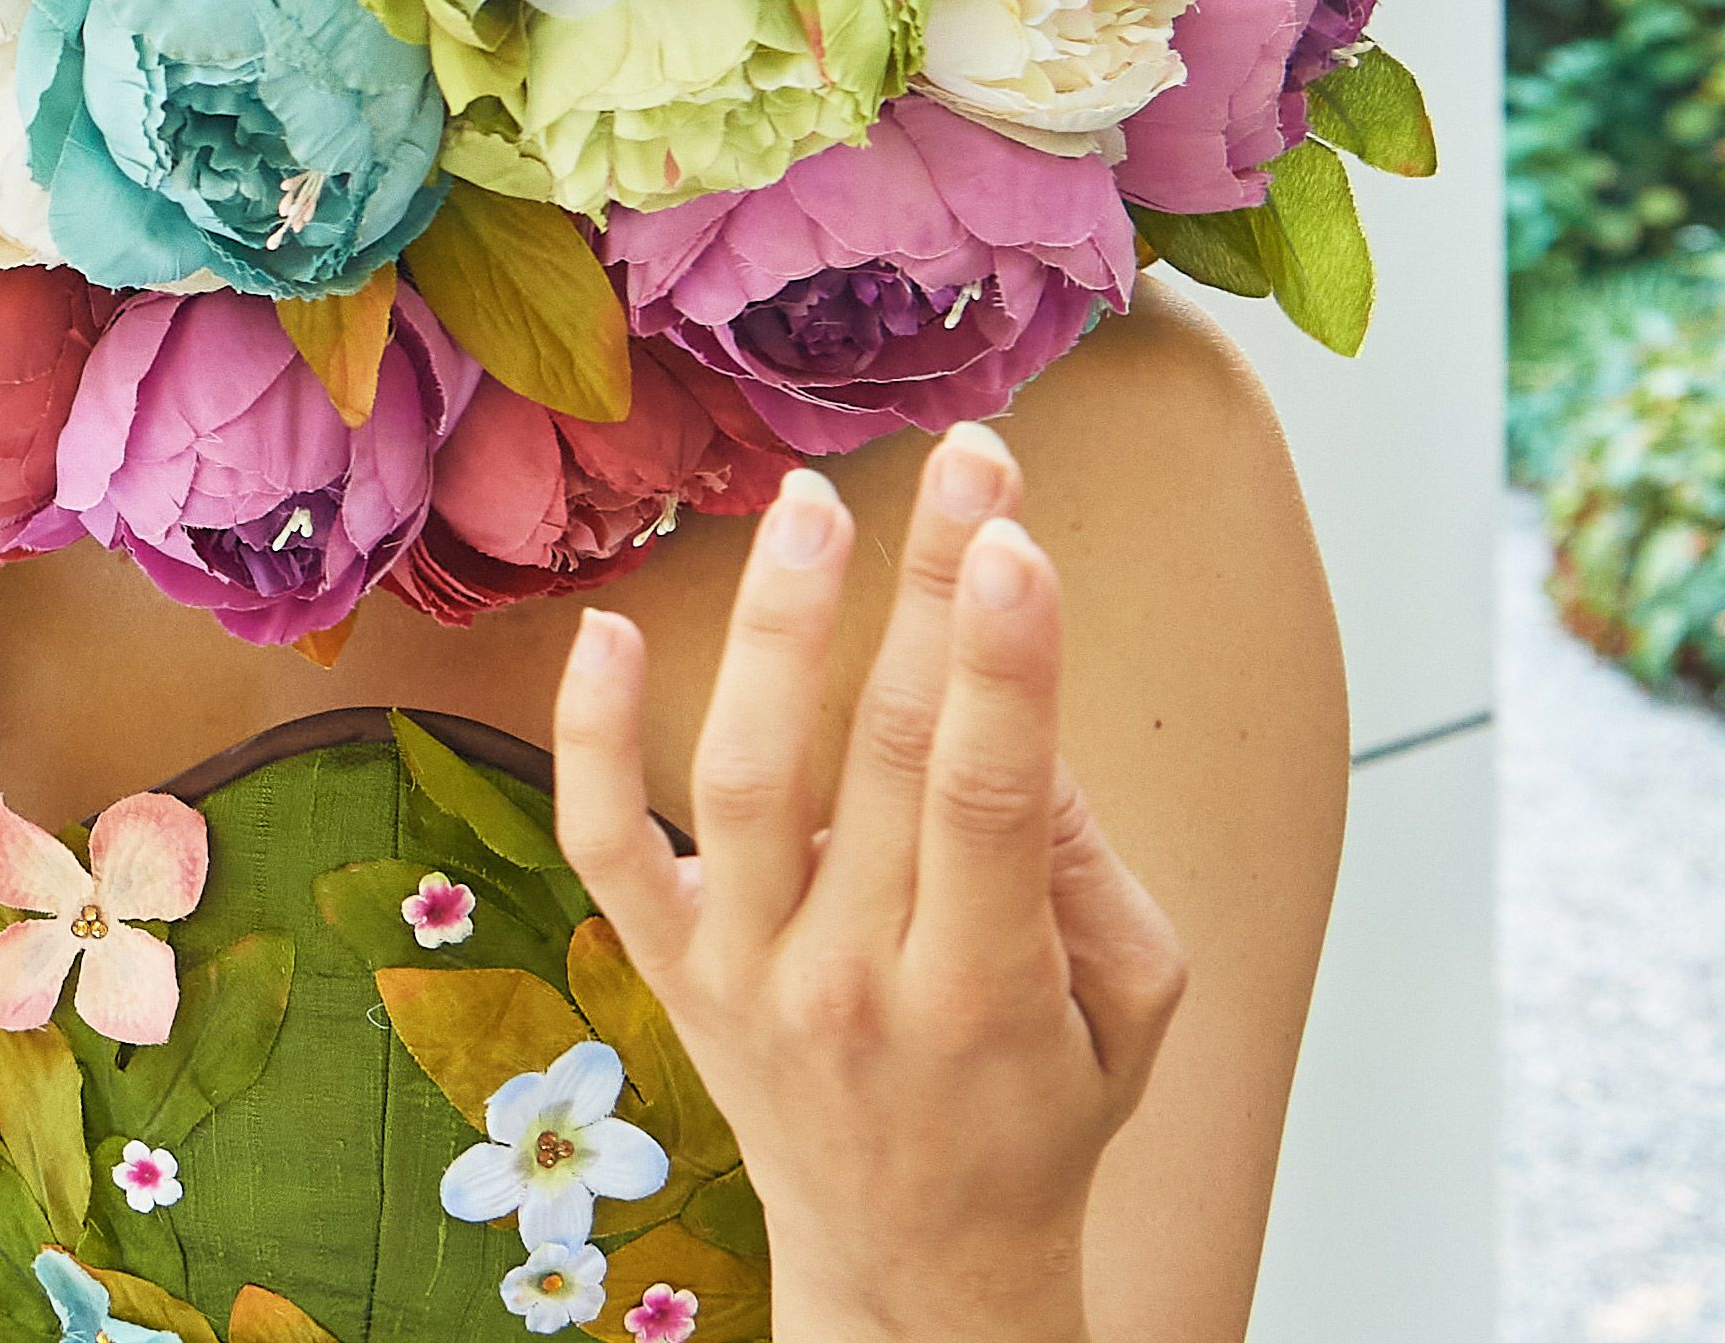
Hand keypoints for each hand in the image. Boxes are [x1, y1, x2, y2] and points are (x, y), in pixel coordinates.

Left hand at [552, 432, 1186, 1342]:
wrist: (912, 1261)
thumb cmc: (1036, 1115)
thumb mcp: (1132, 1008)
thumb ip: (1088, 865)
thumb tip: (1023, 716)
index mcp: (981, 991)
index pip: (984, 799)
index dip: (1001, 663)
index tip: (1015, 538)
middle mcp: (847, 978)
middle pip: (881, 752)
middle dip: (929, 588)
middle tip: (963, 462)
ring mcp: (740, 970)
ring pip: (742, 776)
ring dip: (777, 628)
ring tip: (811, 505)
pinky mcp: (666, 966)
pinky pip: (606, 842)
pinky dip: (592, 737)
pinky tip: (609, 630)